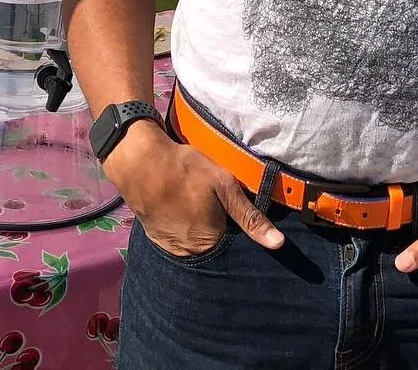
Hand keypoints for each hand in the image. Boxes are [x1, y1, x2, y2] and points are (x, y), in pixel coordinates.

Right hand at [105, 120, 284, 255]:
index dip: (239, 236)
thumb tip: (278, 244)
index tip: (238, 221)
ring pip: (196, 247)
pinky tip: (184, 214)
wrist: (140, 162)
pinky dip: (184, 232)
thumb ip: (249, 215)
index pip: (234, 250)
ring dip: (201, 235)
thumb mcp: (223, 185)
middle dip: (221, 236)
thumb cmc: (185, 170)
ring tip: (200, 211)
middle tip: (217, 211)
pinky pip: (178, 243)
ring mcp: (171, 249)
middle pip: (215, 250)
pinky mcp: (157, 240)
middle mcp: (191, 255)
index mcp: (210, 244)